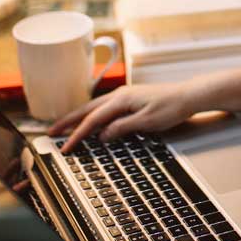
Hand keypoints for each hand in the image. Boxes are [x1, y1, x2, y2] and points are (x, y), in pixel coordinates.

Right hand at [48, 81, 193, 152]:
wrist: (188, 95)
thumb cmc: (171, 107)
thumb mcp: (147, 122)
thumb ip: (122, 128)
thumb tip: (102, 135)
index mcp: (121, 99)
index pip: (93, 119)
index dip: (77, 134)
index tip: (65, 146)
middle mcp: (120, 94)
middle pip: (88, 109)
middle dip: (69, 121)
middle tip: (51, 132)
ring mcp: (124, 95)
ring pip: (95, 107)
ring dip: (79, 117)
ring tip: (65, 126)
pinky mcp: (130, 98)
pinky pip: (104, 107)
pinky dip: (92, 114)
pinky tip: (91, 121)